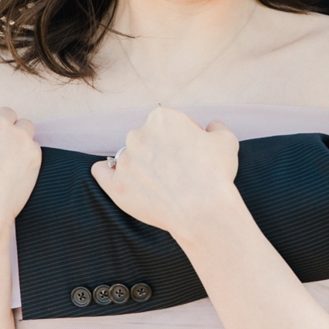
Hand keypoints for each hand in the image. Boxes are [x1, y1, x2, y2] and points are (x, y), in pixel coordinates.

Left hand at [90, 107, 240, 243]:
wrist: (202, 210)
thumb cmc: (216, 173)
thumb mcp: (226, 142)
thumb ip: (217, 128)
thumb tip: (213, 126)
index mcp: (161, 118)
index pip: (171, 124)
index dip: (185, 138)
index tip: (194, 155)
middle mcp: (137, 134)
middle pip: (148, 139)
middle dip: (161, 152)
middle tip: (179, 172)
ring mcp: (124, 160)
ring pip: (129, 157)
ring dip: (141, 166)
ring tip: (161, 185)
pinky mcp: (116, 185)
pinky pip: (102, 172)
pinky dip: (107, 173)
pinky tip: (115, 177)